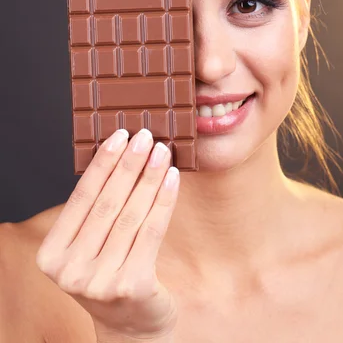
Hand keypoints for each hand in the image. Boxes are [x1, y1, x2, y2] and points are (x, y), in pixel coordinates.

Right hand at [36, 128, 179, 341]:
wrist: (132, 329)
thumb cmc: (111, 276)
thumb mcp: (90, 248)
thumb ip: (96, 213)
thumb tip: (122, 155)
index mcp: (52, 255)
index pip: (81, 197)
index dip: (102, 163)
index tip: (119, 136)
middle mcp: (71, 269)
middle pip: (107, 203)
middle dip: (129, 164)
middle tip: (144, 136)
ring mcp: (101, 280)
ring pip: (131, 214)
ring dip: (149, 177)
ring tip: (162, 151)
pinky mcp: (133, 285)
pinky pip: (152, 231)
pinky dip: (164, 200)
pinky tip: (172, 178)